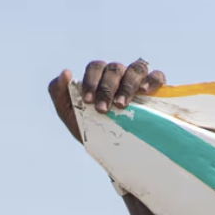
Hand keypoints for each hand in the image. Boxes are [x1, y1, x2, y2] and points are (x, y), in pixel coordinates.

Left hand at [48, 58, 166, 142]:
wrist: (106, 147)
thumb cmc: (86, 125)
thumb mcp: (67, 112)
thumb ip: (57, 92)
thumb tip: (65, 71)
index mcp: (98, 75)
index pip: (95, 67)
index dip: (91, 82)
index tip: (88, 102)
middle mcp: (118, 74)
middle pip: (114, 69)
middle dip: (107, 89)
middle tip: (102, 110)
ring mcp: (136, 79)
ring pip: (136, 68)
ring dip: (128, 85)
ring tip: (121, 105)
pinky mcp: (154, 89)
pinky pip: (157, 76)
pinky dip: (152, 80)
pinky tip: (145, 91)